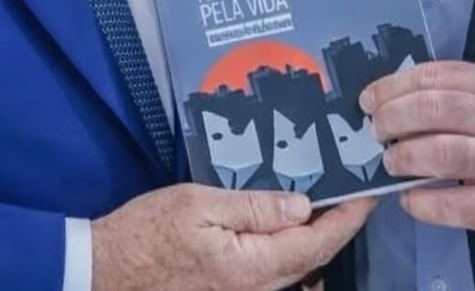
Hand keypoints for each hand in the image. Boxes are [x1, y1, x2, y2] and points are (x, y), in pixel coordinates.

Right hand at [90, 183, 372, 290]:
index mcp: (252, 265)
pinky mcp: (232, 290)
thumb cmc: (147, 232)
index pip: (316, 242)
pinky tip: (289, 224)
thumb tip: (302, 206)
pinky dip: (291, 249)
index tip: (368, 194)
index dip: (347, 218)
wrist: (107, 271)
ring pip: (296, 267)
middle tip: (354, 193)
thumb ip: (254, 207)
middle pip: (312, 258)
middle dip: (337, 226)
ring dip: (316, 238)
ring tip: (328, 203)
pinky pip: (275, 271)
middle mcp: (256, 288)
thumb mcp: (199, 205)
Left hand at [362, 60, 474, 263]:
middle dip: (393, 119)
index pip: (438, 76)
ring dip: (404, 157)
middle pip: (435, 110)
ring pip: (443, 153)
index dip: (395, 86)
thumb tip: (397, 100)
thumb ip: (464, 98)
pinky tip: (410, 199)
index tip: (369, 99)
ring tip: (390, 163)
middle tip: (375, 132)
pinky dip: (422, 202)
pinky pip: (454, 204)